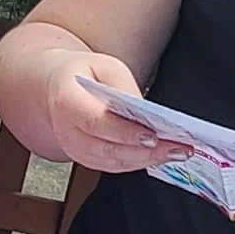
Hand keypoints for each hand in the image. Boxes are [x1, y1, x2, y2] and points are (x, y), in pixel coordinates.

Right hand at [41, 49, 175, 174]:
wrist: (57, 88)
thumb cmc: (83, 75)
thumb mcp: (106, 67)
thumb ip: (125, 89)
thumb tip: (148, 114)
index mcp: (67, 102)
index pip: (97, 123)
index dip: (125, 133)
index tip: (153, 136)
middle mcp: (67, 131)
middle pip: (108, 149)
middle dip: (146, 151)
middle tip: (177, 148)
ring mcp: (74, 149)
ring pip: (113, 162)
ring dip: (147, 160)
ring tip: (177, 153)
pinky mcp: (85, 158)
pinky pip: (113, 166)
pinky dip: (139, 163)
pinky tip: (160, 156)